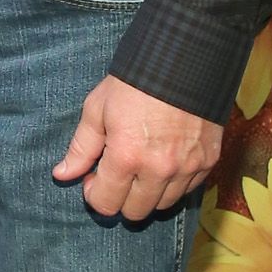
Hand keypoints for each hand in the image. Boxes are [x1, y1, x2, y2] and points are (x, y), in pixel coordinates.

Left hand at [53, 77, 219, 222]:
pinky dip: (174, 183)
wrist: (184, 58)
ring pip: (163, 205)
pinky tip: (165, 161)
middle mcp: (159, 170)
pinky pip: (188, 190)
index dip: (95, 194)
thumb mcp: (97, 109)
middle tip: (118, 173)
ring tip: (142, 166)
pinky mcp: (209, 161)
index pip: (106, 204)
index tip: (95, 178)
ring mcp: (188, 168)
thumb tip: (62, 175)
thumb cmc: (134, 83)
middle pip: (135, 212)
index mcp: (127, 157)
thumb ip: (81, 148)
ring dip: (148, 193)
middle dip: (121, 198)